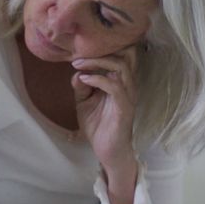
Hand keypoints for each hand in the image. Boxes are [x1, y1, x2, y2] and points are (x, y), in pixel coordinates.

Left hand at [70, 46, 142, 203]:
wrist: (107, 152)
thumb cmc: (98, 127)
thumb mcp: (84, 103)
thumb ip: (81, 87)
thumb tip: (77, 72)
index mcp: (120, 83)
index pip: (118, 57)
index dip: (100, 51)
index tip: (77, 55)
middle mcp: (127, 86)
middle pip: (123, 57)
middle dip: (99, 53)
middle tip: (77, 58)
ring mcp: (128, 96)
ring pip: (121, 68)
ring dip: (98, 63)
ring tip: (79, 66)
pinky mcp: (125, 108)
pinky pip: (115, 87)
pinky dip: (98, 79)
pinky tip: (84, 79)